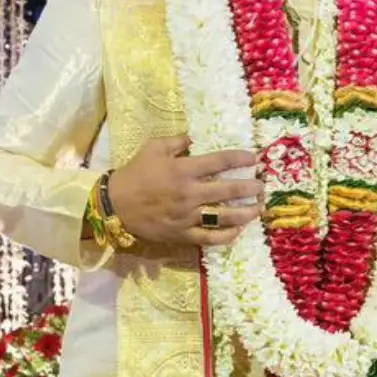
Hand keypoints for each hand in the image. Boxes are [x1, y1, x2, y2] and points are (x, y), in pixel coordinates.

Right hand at [108, 136, 262, 245]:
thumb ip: (177, 141)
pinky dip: (227, 236)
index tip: (254, 158)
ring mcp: (187, 217)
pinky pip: (210, 238)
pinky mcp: (182, 235)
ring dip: (245, 213)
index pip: (219, 162)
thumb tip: (195, 137)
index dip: (240, 158)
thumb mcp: (153, 148)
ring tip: (257, 209)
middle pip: (228, 191)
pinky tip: (238, 231)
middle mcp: (189, 193)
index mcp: (183, 170)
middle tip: (261, 186)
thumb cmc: (135, 174)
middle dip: (250, 188)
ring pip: (224, 217)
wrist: (114, 206)